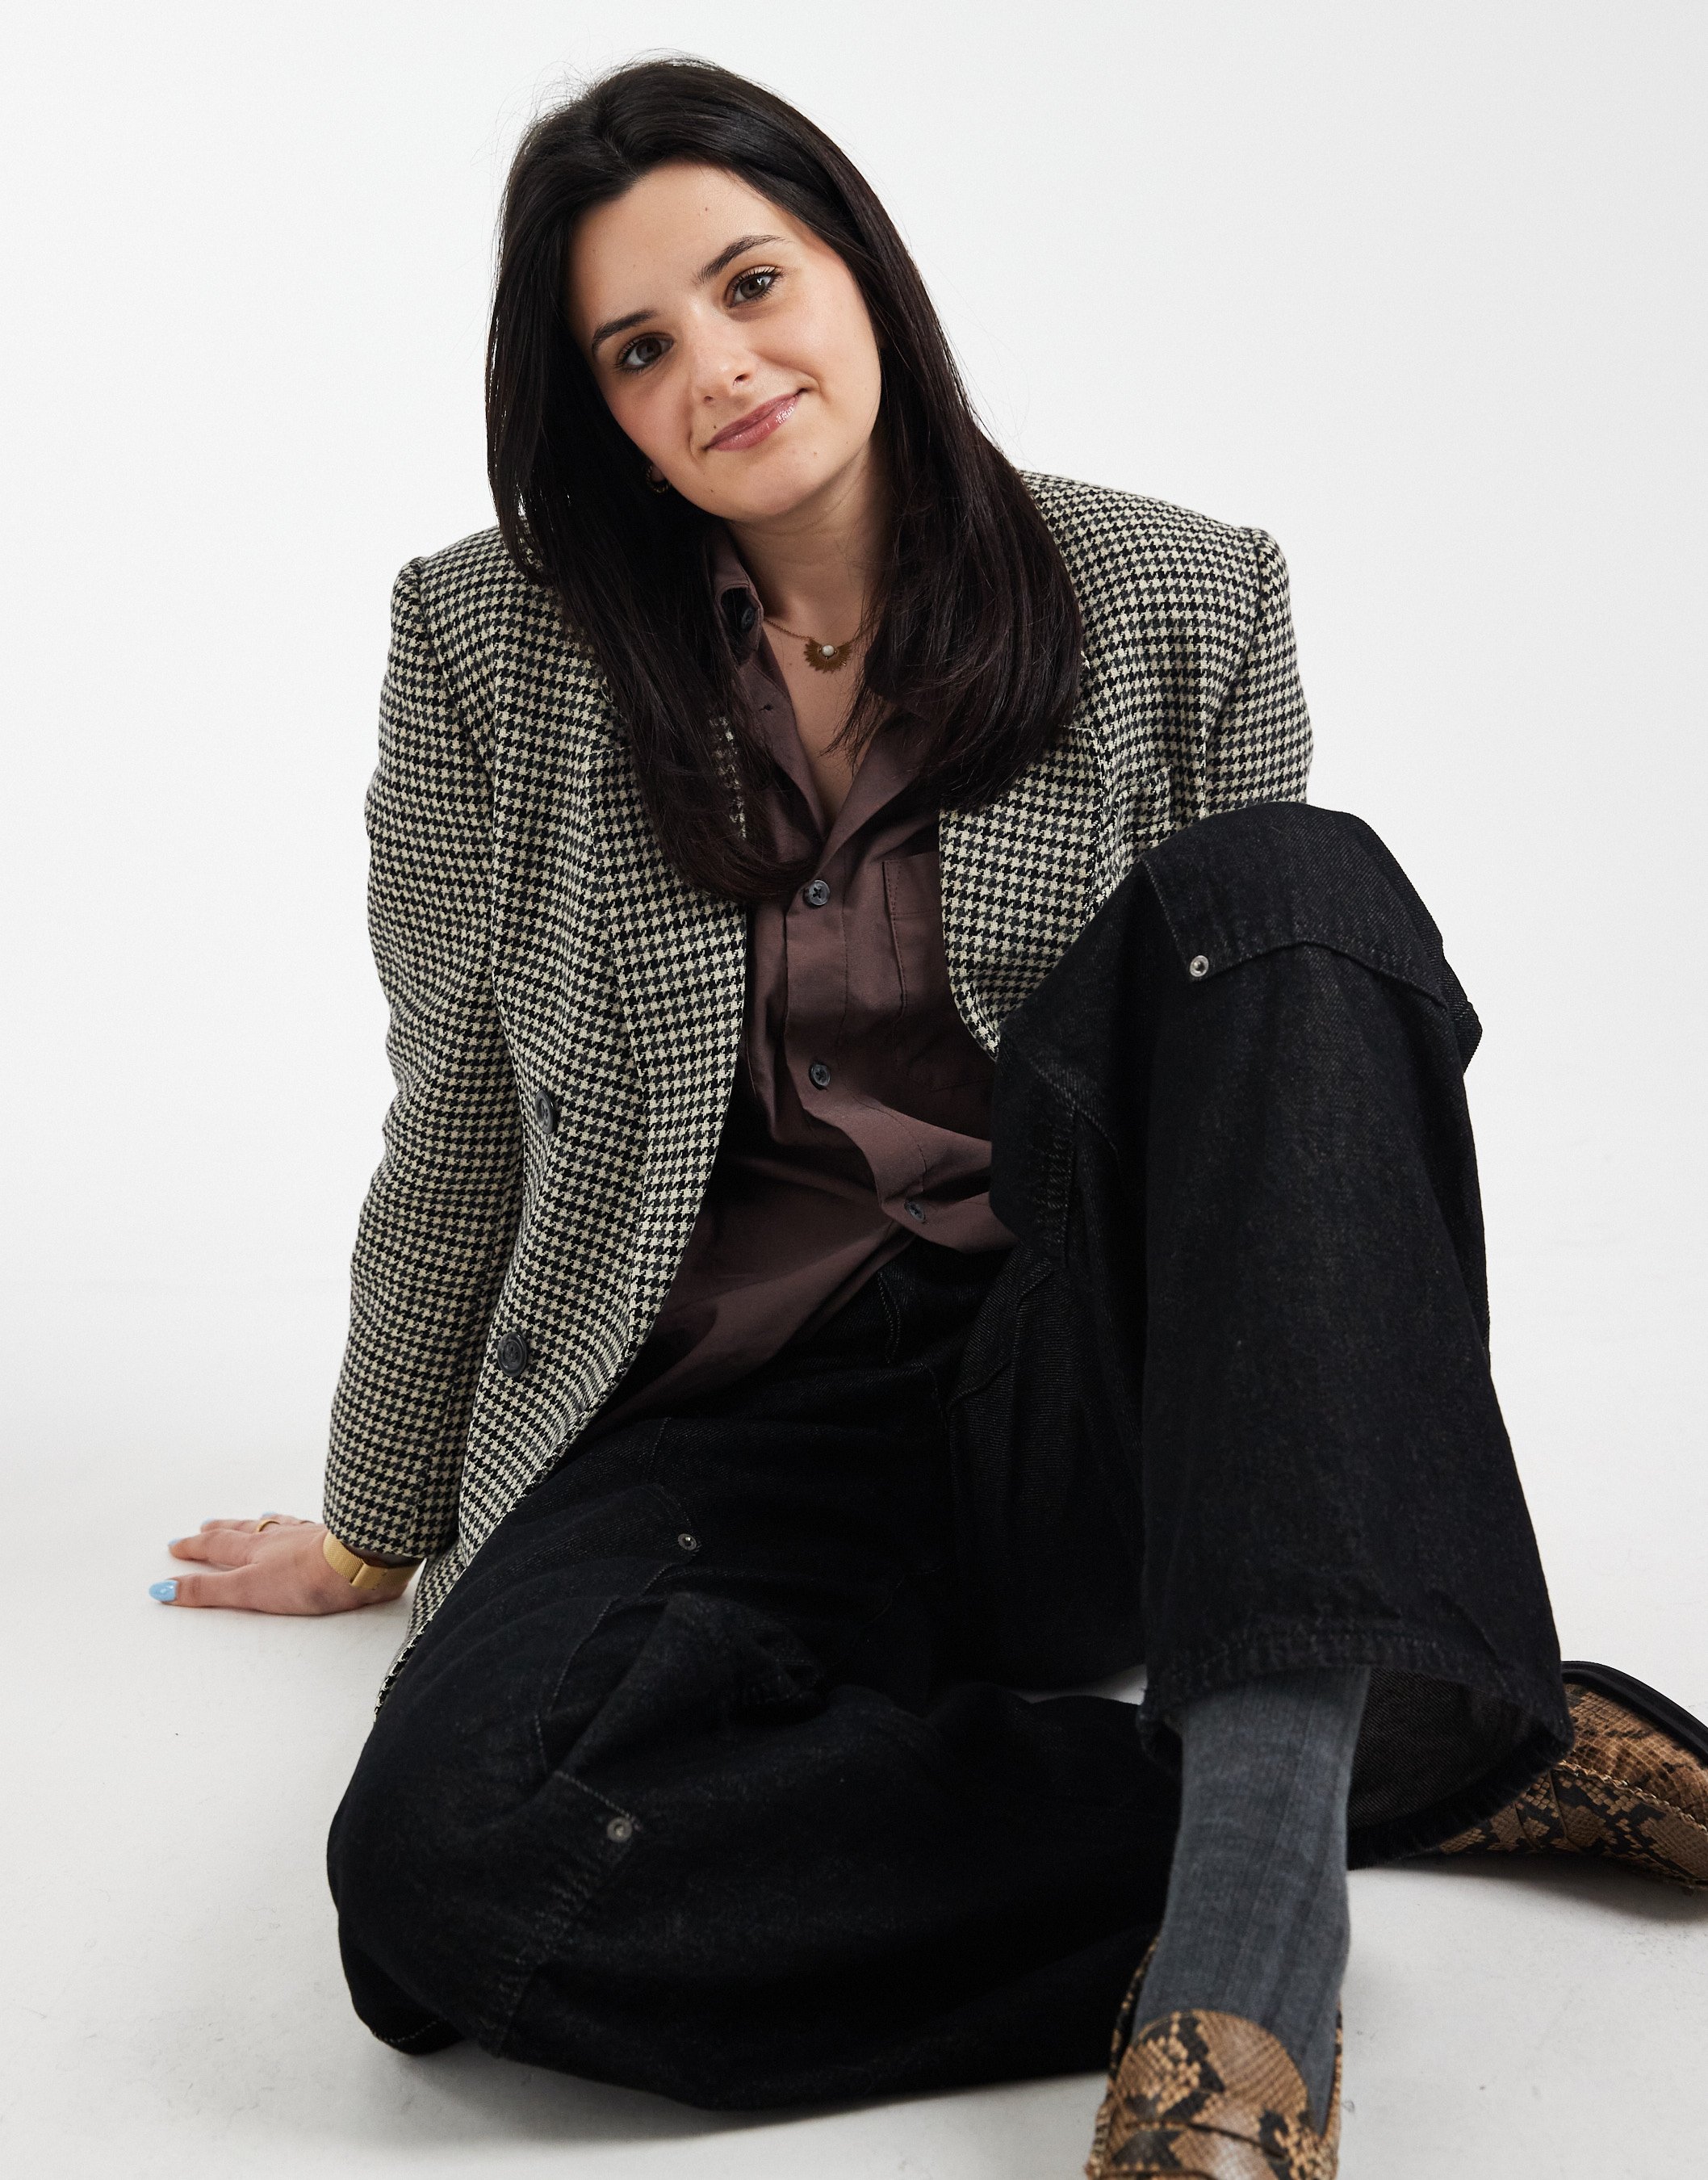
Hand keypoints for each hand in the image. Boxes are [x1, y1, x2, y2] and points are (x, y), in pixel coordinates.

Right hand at [152, 1516, 410, 1614]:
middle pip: (243, 1531)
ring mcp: (306, 1536)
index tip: (175, 1545)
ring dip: (259, 1523)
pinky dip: (297, 1525)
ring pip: (276, 1525)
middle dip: (221, 1530)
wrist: (358, 1563)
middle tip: (205, 1525)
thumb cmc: (305, 1579)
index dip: (194, 1547)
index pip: (216, 1546)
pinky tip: (304, 1525)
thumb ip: (208, 1590)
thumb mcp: (247, 1590)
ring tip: (253, 1517)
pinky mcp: (332, 1540)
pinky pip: (306, 1527)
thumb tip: (164, 1589)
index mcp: (255, 1550)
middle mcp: (278, 1538)